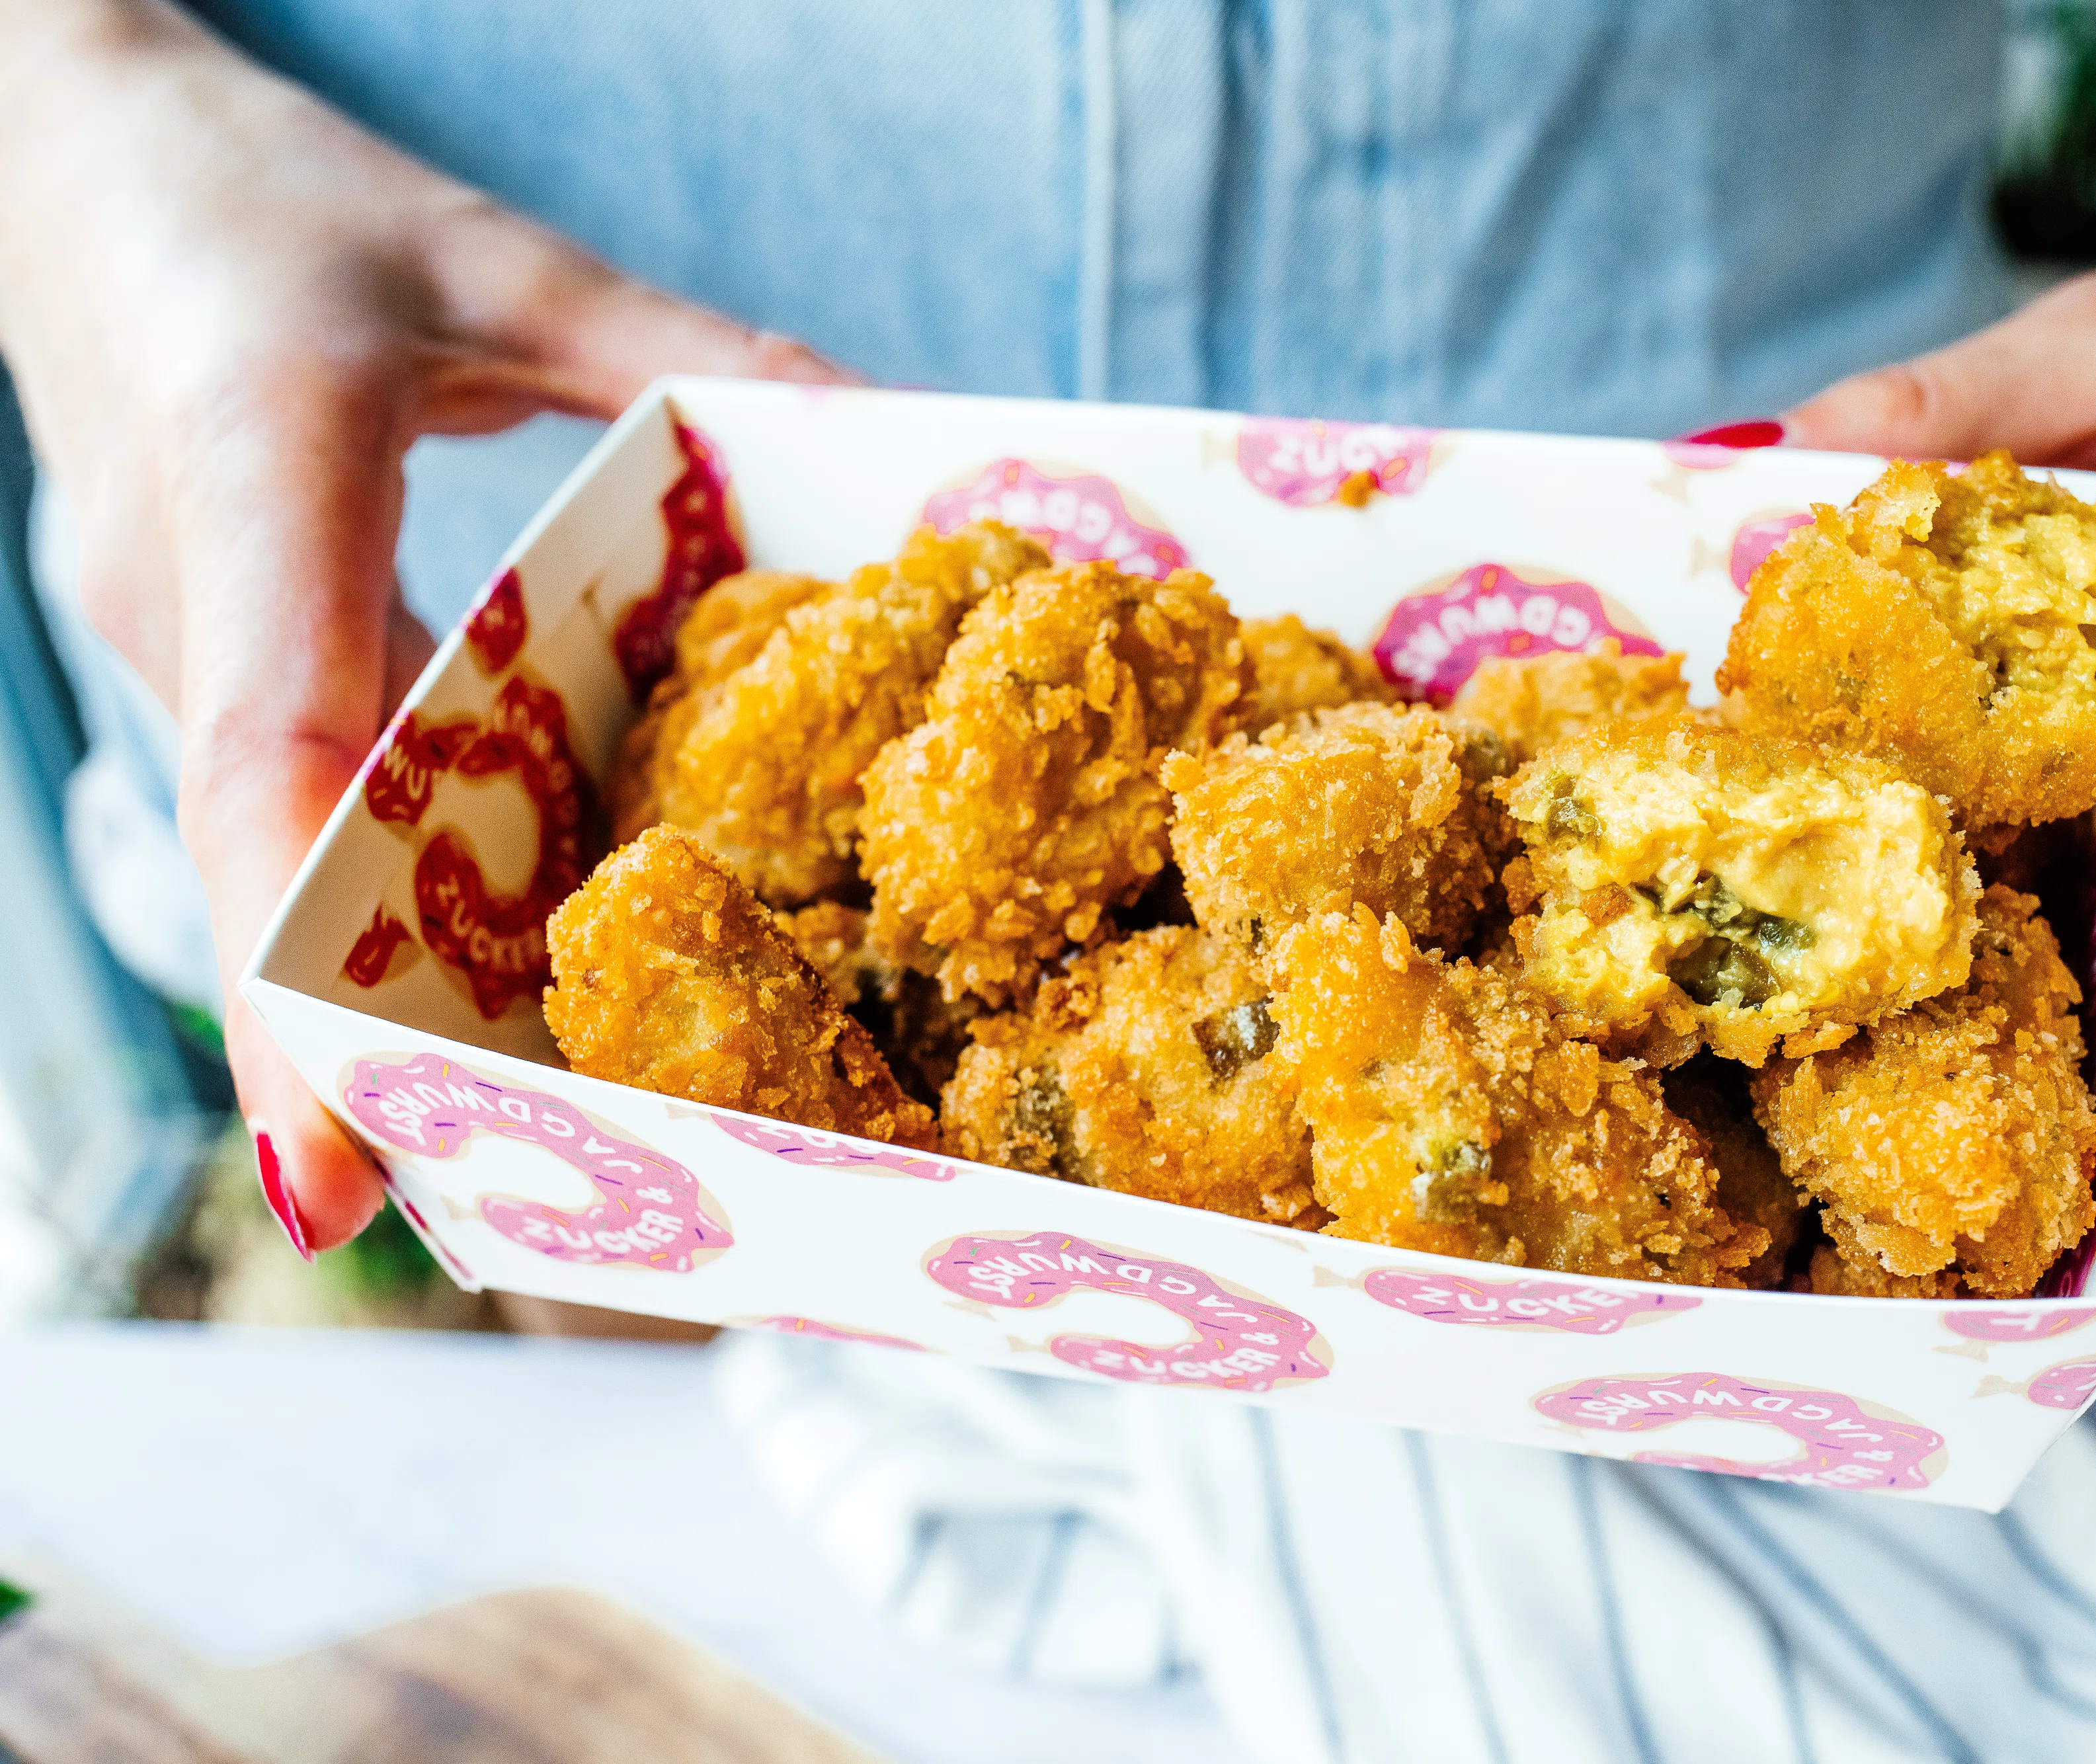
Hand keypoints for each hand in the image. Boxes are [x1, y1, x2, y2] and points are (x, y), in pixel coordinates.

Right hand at [0, 0, 852, 1251]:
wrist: (52, 143)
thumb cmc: (264, 189)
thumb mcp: (490, 255)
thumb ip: (675, 353)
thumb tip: (873, 449)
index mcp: (258, 474)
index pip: (272, 750)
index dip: (305, 967)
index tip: (335, 1171)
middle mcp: (187, 599)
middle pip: (272, 867)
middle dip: (358, 1047)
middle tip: (486, 1209)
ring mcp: (168, 639)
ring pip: (277, 854)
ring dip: (373, 991)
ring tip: (517, 1133)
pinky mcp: (194, 644)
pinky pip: (289, 794)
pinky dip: (376, 884)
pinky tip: (483, 954)